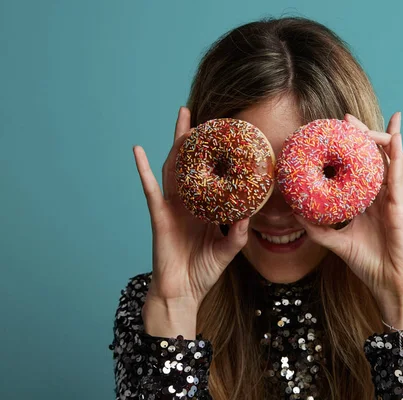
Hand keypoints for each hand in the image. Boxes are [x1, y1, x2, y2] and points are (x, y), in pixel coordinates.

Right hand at [133, 107, 248, 308]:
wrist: (182, 293)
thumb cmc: (202, 271)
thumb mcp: (226, 250)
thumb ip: (237, 233)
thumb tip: (249, 214)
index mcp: (204, 208)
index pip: (211, 176)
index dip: (217, 157)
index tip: (227, 136)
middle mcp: (188, 203)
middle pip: (191, 164)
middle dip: (195, 139)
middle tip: (201, 113)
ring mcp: (172, 207)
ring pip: (174, 168)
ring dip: (176, 142)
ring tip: (182, 117)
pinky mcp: (159, 216)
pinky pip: (150, 190)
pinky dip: (143, 170)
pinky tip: (138, 150)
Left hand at [294, 112, 402, 328]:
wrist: (390, 286)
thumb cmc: (369, 265)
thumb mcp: (338, 244)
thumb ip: (319, 230)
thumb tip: (296, 214)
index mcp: (368, 203)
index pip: (360, 168)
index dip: (351, 149)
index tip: (338, 130)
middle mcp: (382, 198)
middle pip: (376, 159)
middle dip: (366, 136)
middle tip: (348, 118)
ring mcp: (393, 201)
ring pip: (392, 163)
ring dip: (387, 140)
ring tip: (385, 121)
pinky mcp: (400, 209)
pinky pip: (399, 180)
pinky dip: (398, 160)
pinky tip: (397, 142)